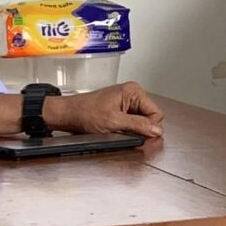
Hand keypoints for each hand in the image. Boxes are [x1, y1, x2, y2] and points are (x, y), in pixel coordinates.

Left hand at [49, 81, 165, 138]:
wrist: (69, 115)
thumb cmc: (85, 113)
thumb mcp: (114, 122)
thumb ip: (138, 125)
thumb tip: (156, 130)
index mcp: (133, 91)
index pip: (156, 113)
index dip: (149, 127)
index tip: (138, 134)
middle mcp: (132, 94)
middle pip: (150, 117)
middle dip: (140, 128)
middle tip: (123, 131)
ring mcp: (127, 102)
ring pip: (141, 121)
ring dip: (132, 129)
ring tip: (116, 129)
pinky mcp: (121, 109)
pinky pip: (132, 122)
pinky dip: (127, 129)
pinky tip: (115, 129)